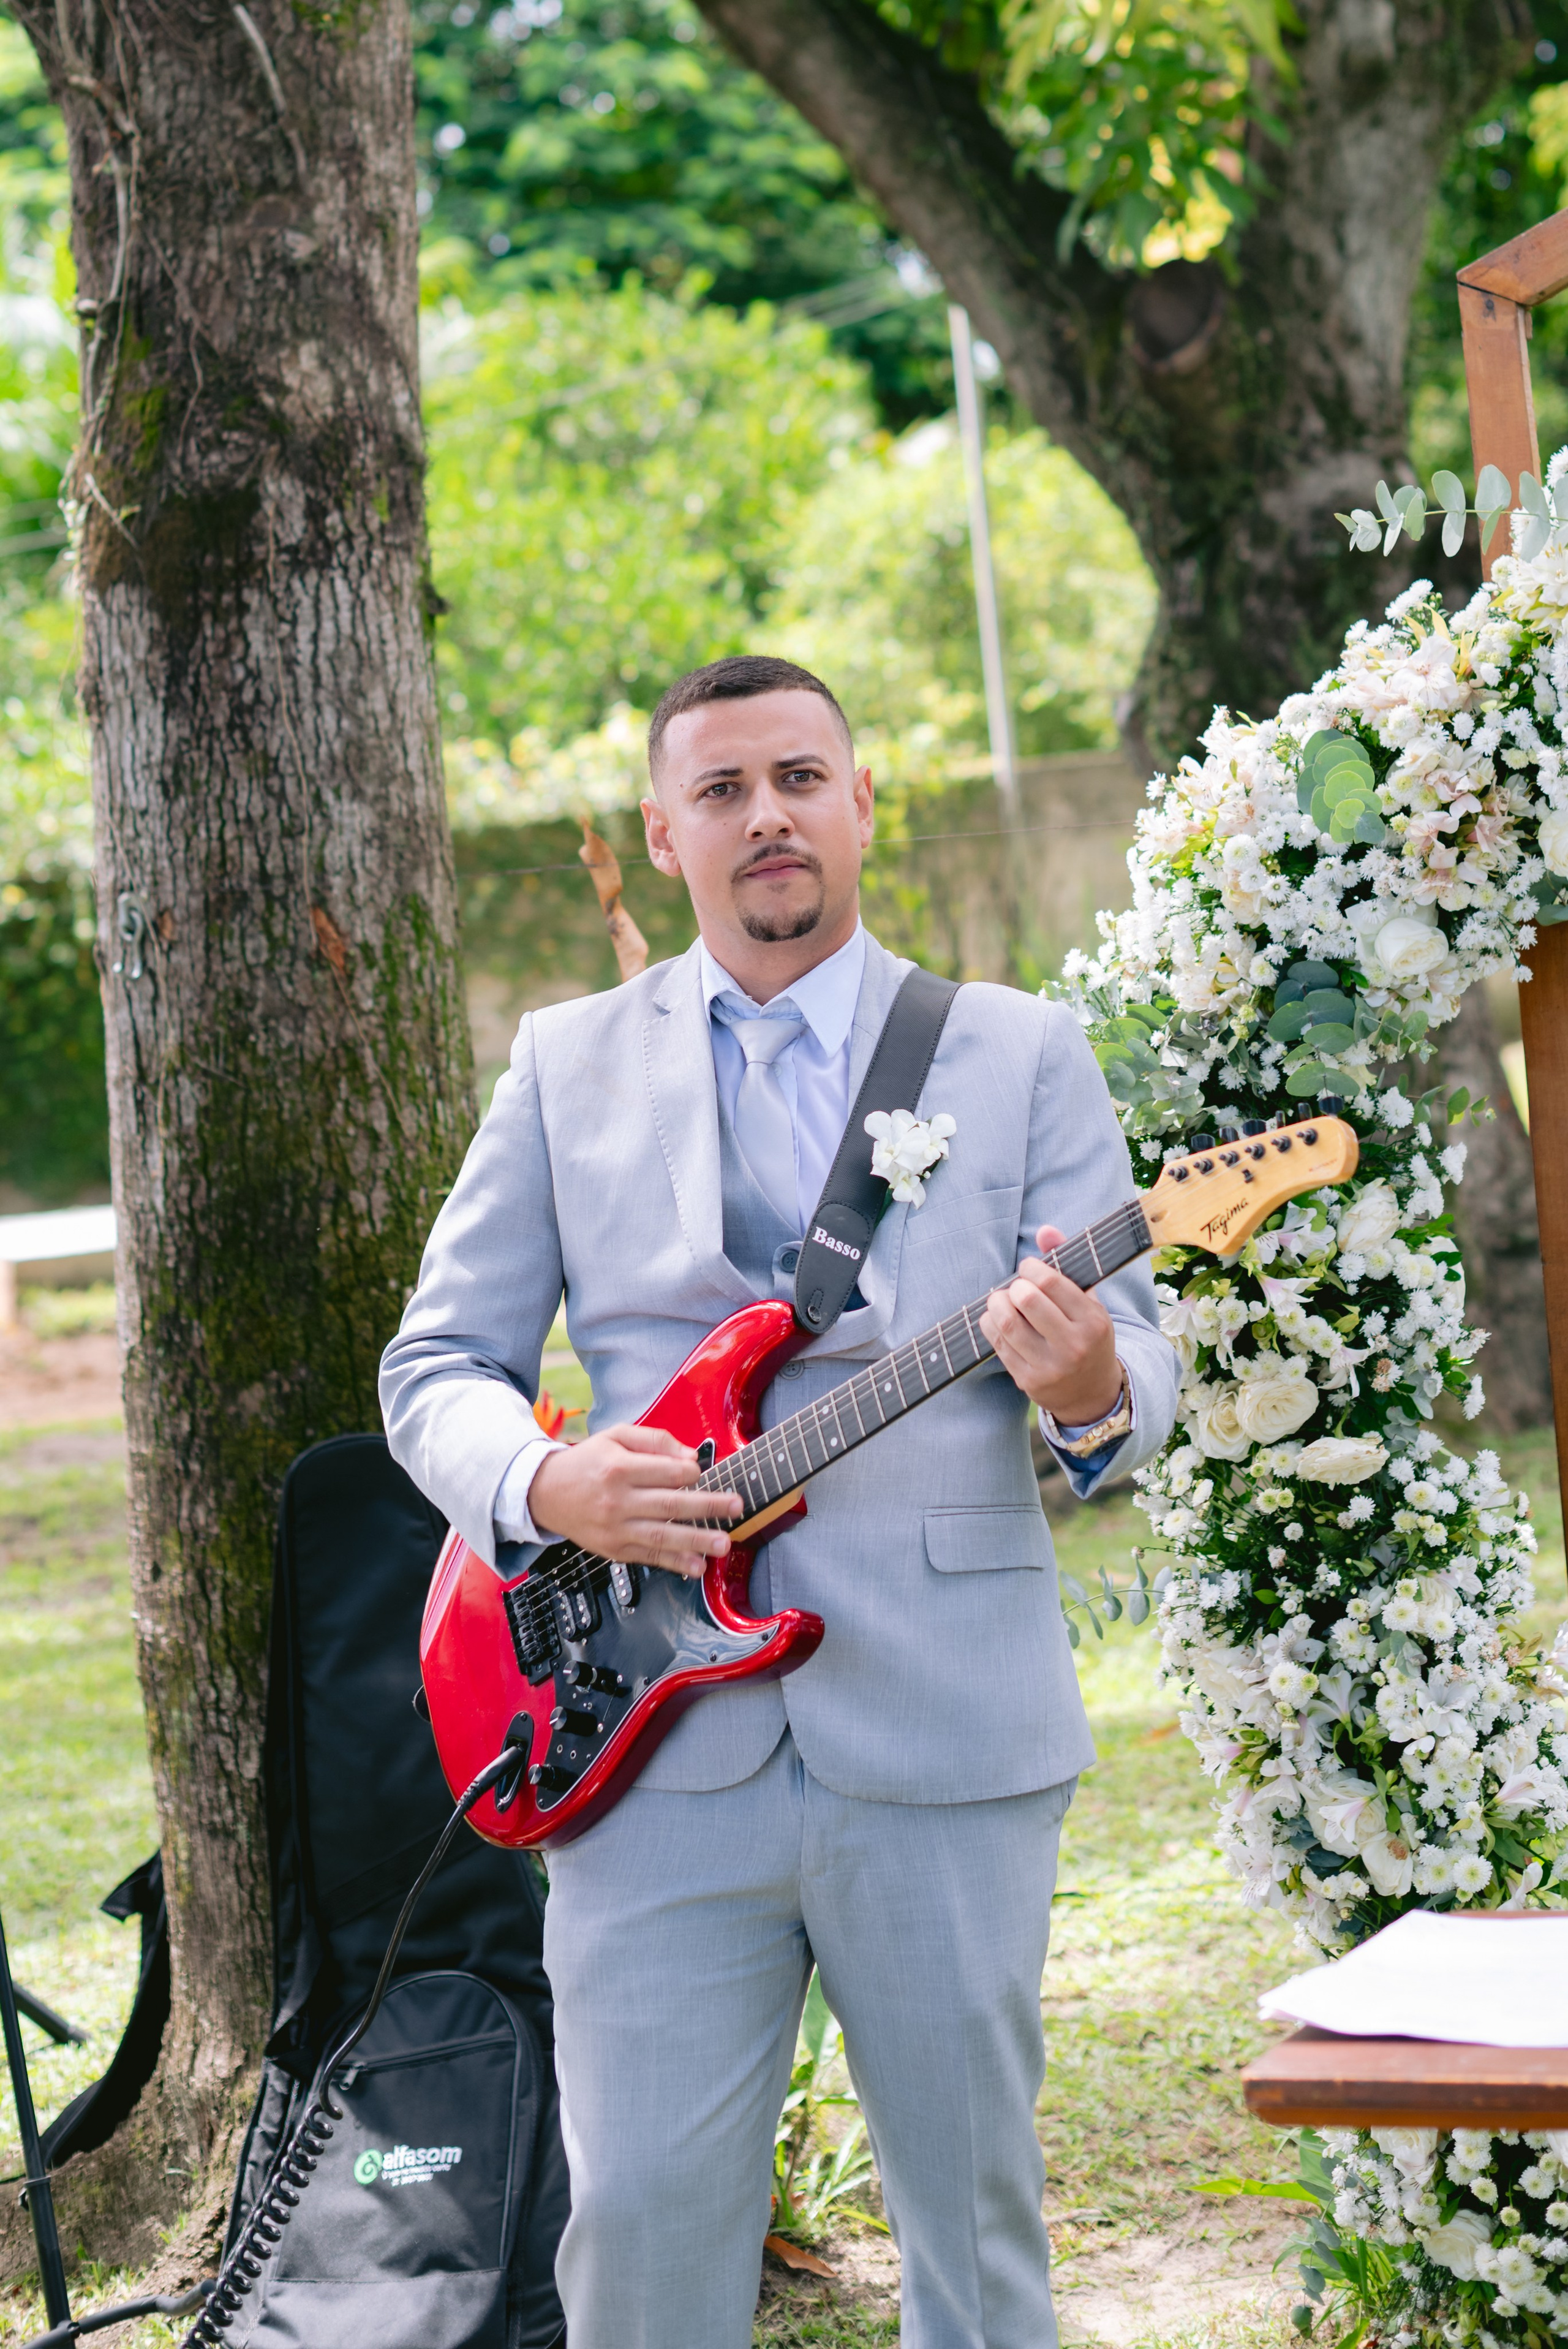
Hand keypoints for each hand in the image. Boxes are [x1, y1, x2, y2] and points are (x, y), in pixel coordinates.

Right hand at [527, 1424, 741, 1579]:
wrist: (546, 1493)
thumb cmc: (587, 1462)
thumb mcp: (615, 1437)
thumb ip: (655, 1441)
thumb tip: (691, 1456)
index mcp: (619, 1468)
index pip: (666, 1472)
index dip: (691, 1472)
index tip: (703, 1471)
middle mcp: (617, 1500)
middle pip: (670, 1505)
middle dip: (707, 1507)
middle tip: (736, 1507)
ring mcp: (616, 1529)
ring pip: (662, 1536)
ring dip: (697, 1541)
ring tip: (724, 1543)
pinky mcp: (614, 1549)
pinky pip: (650, 1557)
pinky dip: (675, 1563)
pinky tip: (697, 1566)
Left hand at [979, 1223, 1121, 1421]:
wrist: (1092, 1393)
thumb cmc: (1086, 1335)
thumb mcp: (1088, 1301)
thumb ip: (1067, 1263)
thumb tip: (1045, 1229)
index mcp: (1093, 1322)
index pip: (1050, 1282)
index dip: (1031, 1268)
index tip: (1029, 1268)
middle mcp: (1074, 1346)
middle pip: (1026, 1300)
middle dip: (1014, 1286)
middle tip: (1017, 1287)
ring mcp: (1050, 1367)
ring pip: (1006, 1323)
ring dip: (996, 1303)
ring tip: (1002, 1299)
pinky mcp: (1028, 1381)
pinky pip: (997, 1344)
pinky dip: (991, 1323)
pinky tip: (998, 1318)